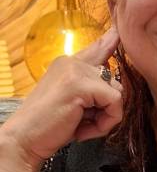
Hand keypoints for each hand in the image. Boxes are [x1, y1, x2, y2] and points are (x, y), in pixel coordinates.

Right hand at [1, 27, 122, 171]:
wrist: (22, 141)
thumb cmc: (48, 127)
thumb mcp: (74, 103)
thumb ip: (92, 91)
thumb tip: (119, 89)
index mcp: (68, 63)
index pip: (97, 47)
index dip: (110, 39)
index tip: (119, 29)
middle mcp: (73, 62)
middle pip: (115, 80)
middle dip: (106, 107)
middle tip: (83, 122)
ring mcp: (76, 71)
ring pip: (117, 94)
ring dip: (105, 118)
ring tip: (80, 126)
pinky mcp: (82, 84)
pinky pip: (115, 103)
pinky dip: (105, 123)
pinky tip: (82, 130)